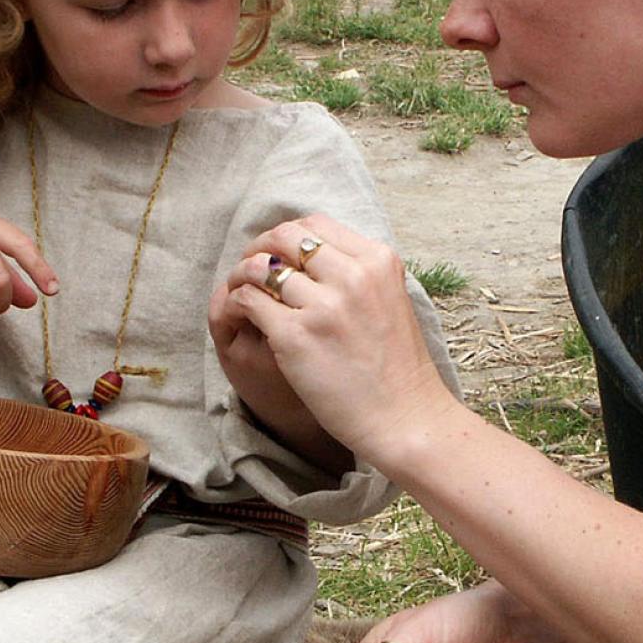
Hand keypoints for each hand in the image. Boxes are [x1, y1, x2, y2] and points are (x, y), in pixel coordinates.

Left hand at [213, 216, 460, 462]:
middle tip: (252, 269)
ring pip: (260, 266)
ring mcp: (324, 306)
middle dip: (260, 248)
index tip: (279, 254)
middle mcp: (353, 276)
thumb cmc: (396, 366)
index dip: (289, 235)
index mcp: (378, 261)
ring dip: (242, 276)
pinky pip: (249, 300)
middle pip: (285, 237)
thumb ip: (360, 273)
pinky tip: (242, 317)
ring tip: (241, 292)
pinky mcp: (296, 336)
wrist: (404, 417)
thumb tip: (316, 253)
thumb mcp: (392, 299)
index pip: (316, 224)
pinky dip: (238, 303)